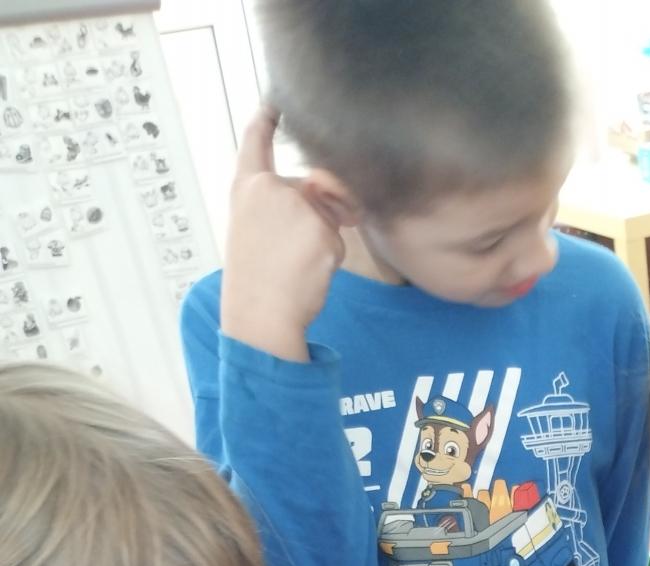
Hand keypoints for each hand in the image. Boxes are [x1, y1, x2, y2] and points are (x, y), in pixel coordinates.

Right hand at [220, 109, 343, 361]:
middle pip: (310, 188)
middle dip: (315, 216)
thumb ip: (285, 204)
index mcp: (246, 188)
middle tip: (288, 252)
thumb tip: (338, 197)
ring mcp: (296, 206)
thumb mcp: (257, 229)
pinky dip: (329, 258)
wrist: (260, 315)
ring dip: (321, 240)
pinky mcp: (320, 229)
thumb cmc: (258, 280)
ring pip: (327, 215)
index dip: (266, 119)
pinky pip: (337, 239)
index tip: (274, 101)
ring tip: (292, 264)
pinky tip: (306, 272)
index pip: (255, 142)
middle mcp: (270, 189)